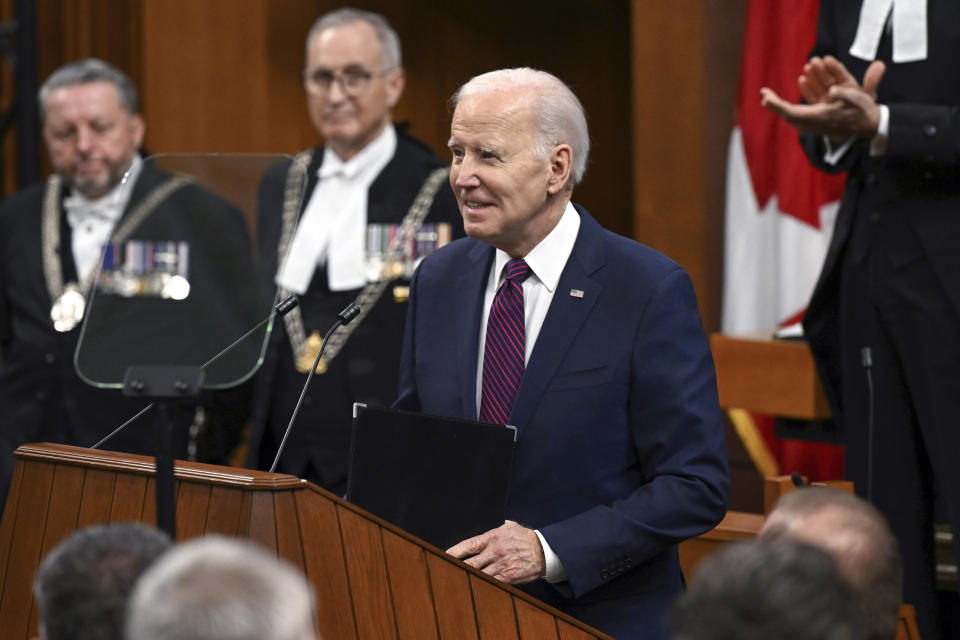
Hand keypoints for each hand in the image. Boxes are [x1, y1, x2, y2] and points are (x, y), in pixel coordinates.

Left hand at [446, 520, 545, 583]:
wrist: (544, 551)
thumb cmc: (526, 538)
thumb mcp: (511, 527)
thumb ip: (502, 527)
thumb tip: (501, 523)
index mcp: (493, 537)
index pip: (469, 545)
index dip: (454, 551)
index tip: (443, 555)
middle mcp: (494, 551)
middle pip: (470, 562)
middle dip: (456, 567)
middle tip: (443, 571)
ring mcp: (500, 565)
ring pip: (478, 574)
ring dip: (467, 577)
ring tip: (454, 581)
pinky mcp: (507, 577)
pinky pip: (490, 582)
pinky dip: (481, 584)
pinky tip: (472, 587)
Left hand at [760, 57, 885, 139]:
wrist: (870, 125)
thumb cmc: (864, 111)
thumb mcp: (859, 99)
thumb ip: (846, 93)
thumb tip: (832, 90)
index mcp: (820, 117)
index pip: (792, 112)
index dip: (777, 105)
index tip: (764, 97)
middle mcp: (814, 121)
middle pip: (789, 113)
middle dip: (776, 103)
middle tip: (764, 93)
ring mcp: (815, 122)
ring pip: (795, 111)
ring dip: (786, 100)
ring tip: (775, 90)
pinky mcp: (818, 119)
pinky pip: (803, 109)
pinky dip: (798, 98)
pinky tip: (800, 83)